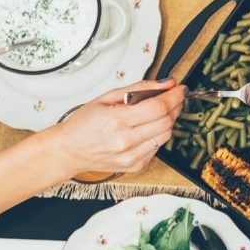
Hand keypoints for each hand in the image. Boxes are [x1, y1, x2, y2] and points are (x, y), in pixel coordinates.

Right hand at [42, 79, 186, 174]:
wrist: (68, 150)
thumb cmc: (84, 123)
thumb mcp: (107, 97)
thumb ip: (140, 88)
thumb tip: (167, 84)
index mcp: (117, 121)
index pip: (159, 107)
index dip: (175, 96)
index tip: (181, 89)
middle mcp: (126, 141)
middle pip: (167, 121)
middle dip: (175, 106)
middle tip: (174, 97)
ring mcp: (132, 156)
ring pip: (166, 135)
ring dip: (169, 120)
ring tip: (160, 111)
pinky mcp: (136, 166)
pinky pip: (158, 147)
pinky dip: (158, 134)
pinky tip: (148, 128)